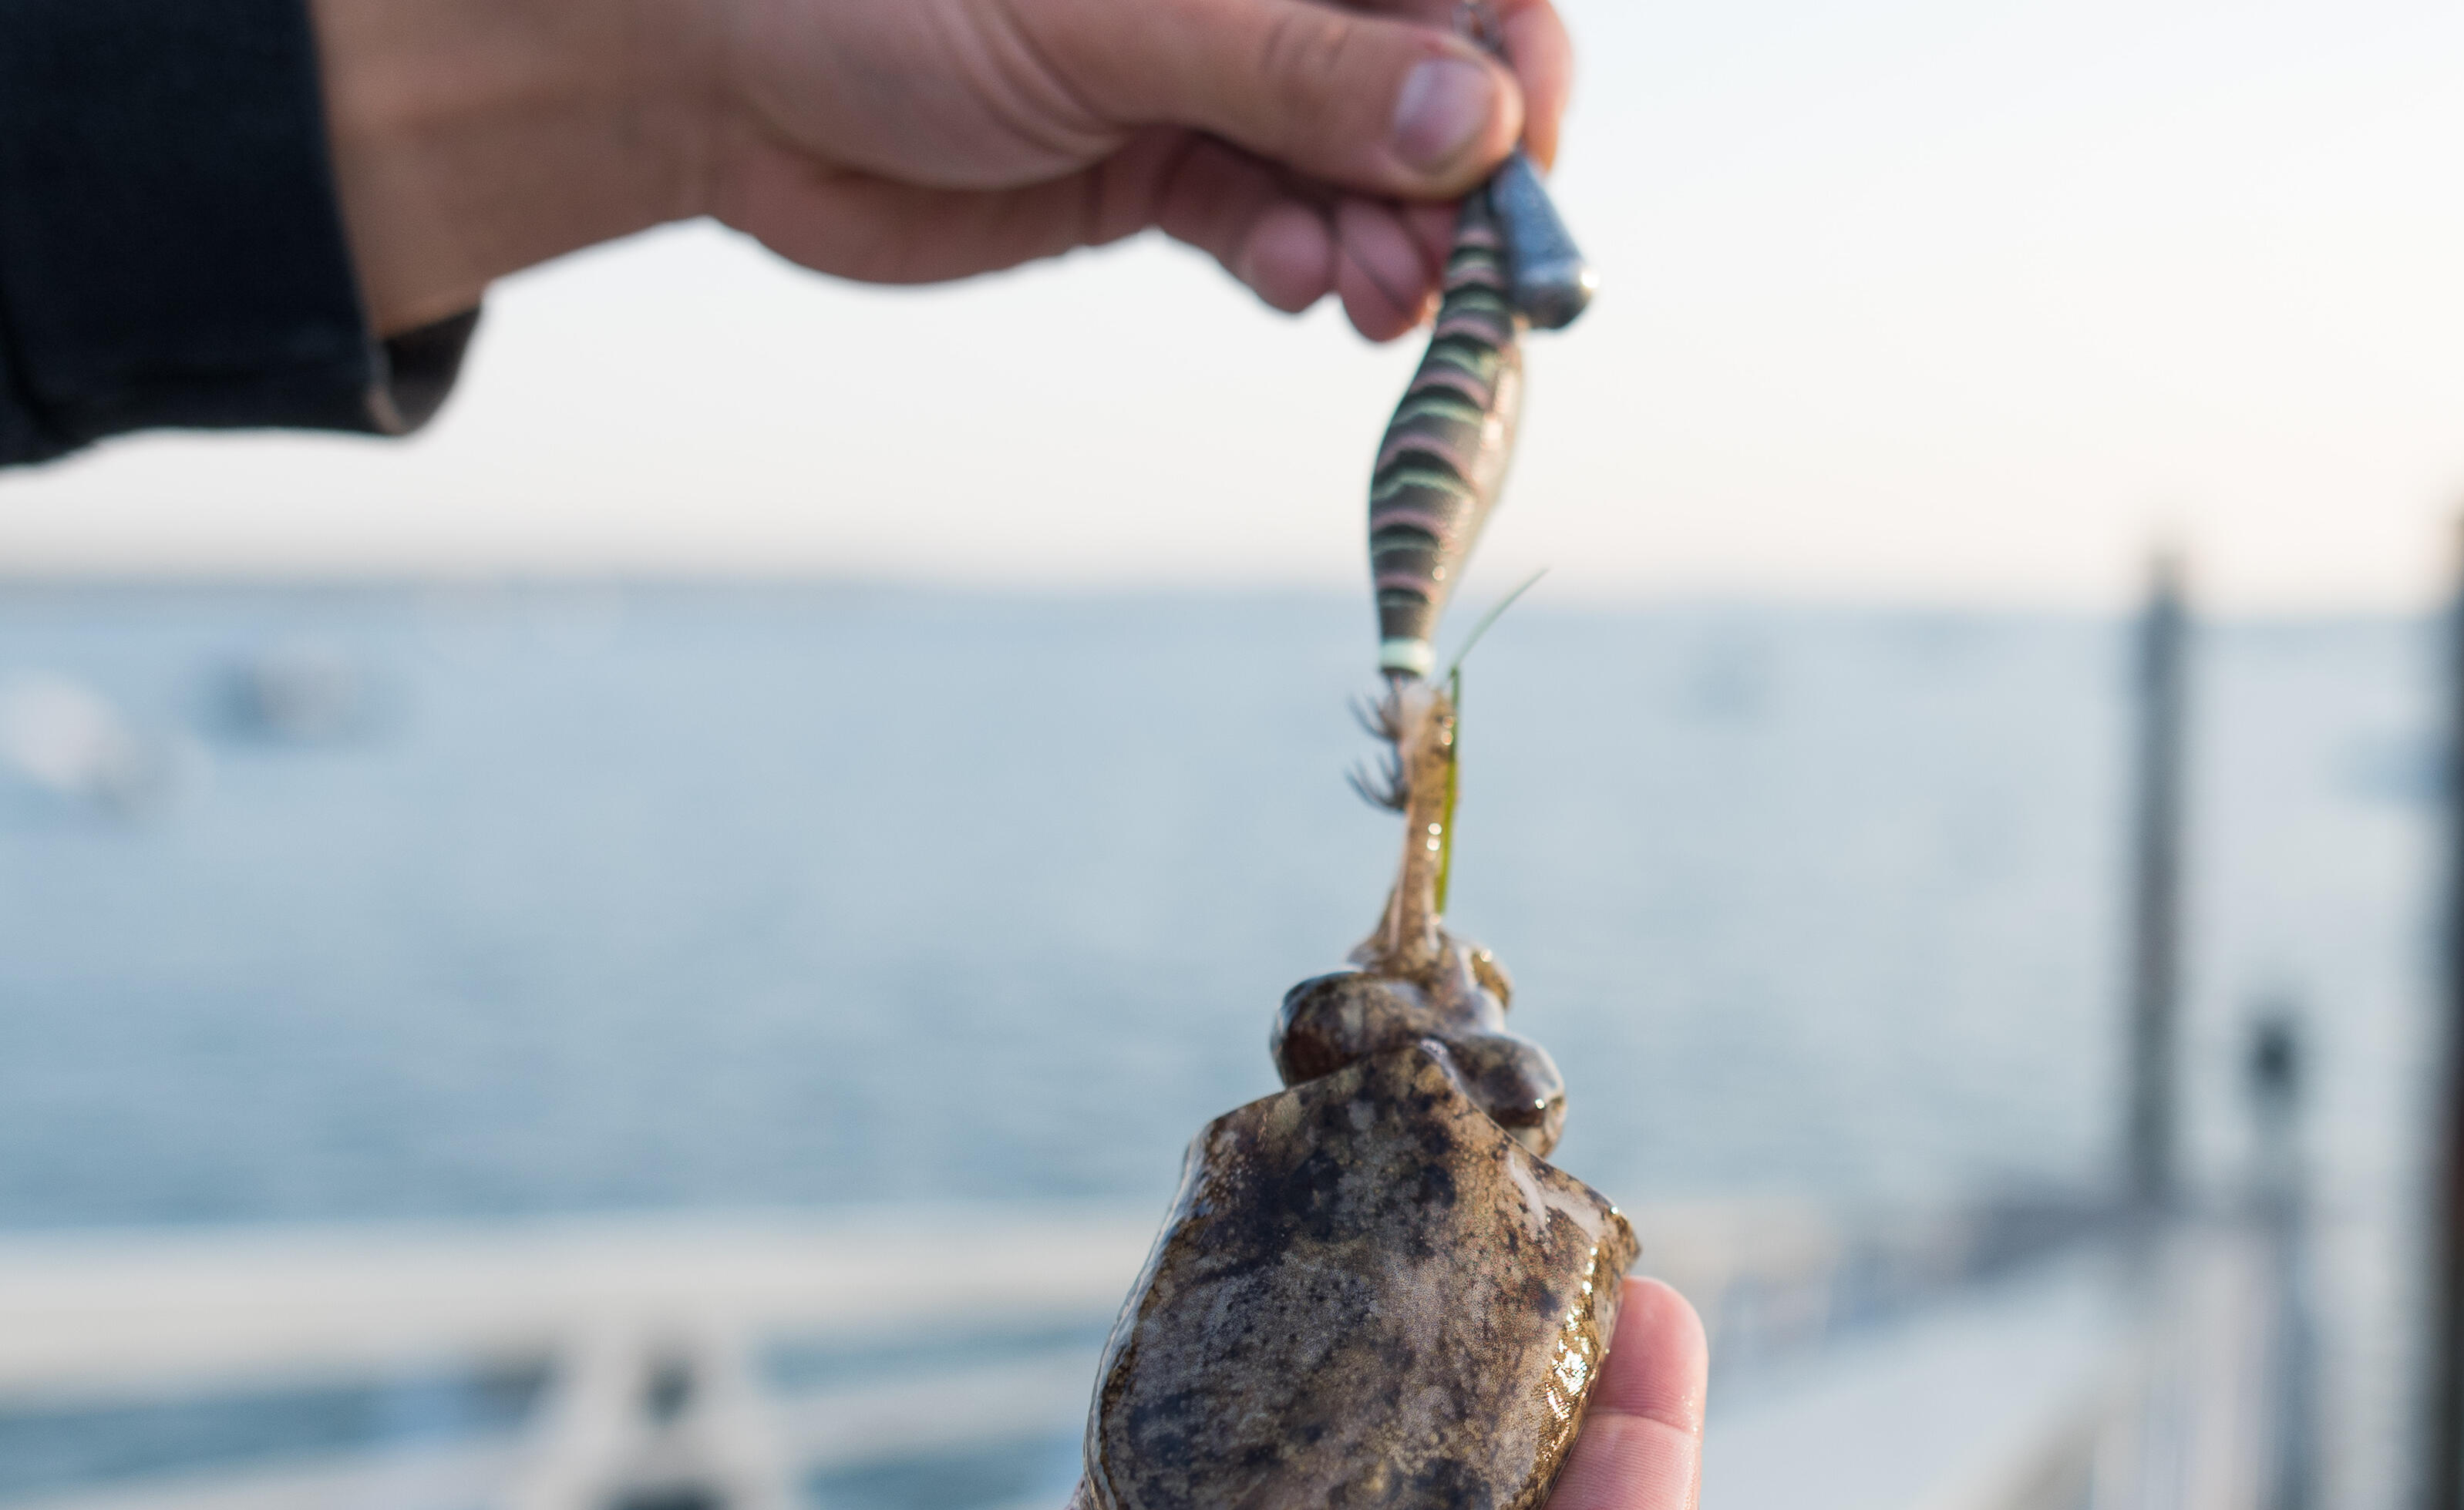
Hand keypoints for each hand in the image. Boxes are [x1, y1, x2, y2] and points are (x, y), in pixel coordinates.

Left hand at [309, 0, 1570, 341]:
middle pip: (1426, 81)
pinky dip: (1301, 262)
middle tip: (1446, 278)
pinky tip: (1293, 281)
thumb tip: (1469, 123)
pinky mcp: (1164, 171)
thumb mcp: (1107, 20)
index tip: (1514, 160)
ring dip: (1384, 242)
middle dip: (1451, 181)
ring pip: (1361, 170)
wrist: (721, 74)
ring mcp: (1216, 79)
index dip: (1509, 62)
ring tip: (1367, 300)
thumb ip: (1293, 69)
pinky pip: (1280, 225)